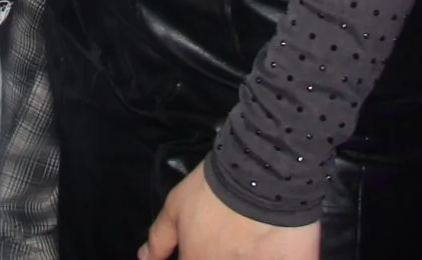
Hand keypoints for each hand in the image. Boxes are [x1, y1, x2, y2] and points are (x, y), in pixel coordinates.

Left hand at [141, 166, 319, 259]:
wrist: (262, 169)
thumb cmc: (214, 188)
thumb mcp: (177, 205)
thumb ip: (160, 238)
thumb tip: (144, 259)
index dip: (192, 256)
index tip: (197, 248)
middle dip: (219, 253)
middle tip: (227, 238)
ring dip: (245, 254)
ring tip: (247, 239)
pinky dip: (276, 256)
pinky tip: (272, 247)